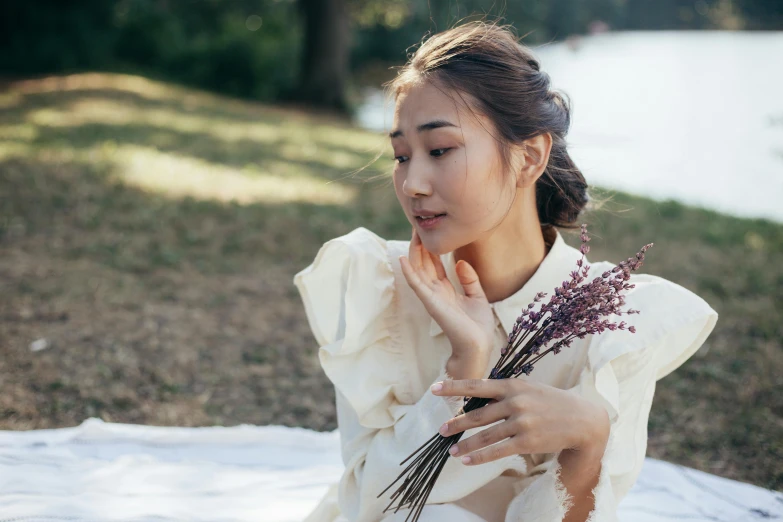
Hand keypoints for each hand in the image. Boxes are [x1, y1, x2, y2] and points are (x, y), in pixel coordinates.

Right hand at [398, 227, 495, 367]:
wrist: (478, 345)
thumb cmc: (477, 326)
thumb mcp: (478, 297)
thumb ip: (469, 279)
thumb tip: (460, 261)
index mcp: (445, 290)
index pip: (434, 265)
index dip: (431, 248)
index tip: (429, 232)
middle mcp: (435, 291)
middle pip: (423, 264)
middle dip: (421, 246)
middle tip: (418, 226)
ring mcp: (431, 297)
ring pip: (418, 270)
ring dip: (414, 253)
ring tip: (413, 235)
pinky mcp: (431, 303)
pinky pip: (417, 284)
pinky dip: (409, 272)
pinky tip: (403, 259)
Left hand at [431, 378, 609, 465]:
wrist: (582, 419)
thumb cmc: (550, 402)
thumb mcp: (528, 388)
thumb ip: (503, 391)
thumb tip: (475, 395)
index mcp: (513, 385)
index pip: (477, 385)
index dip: (453, 387)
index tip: (434, 389)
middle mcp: (515, 402)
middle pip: (477, 413)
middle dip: (456, 423)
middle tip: (441, 429)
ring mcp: (521, 422)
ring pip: (485, 435)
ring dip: (465, 443)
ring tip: (451, 449)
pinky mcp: (527, 442)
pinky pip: (498, 451)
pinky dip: (479, 456)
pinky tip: (466, 460)